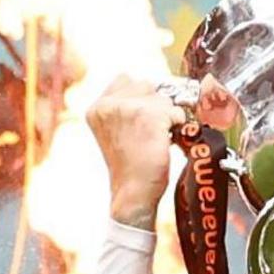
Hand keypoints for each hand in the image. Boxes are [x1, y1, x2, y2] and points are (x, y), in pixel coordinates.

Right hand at [87, 75, 191, 227]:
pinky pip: (175, 111)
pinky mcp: (149, 117)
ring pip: (162, 97)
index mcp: (97, 108)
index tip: (145, 116)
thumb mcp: (115, 132)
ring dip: (167, 115)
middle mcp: (109, 105)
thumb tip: (154, 91)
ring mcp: (129, 109)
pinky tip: (166, 141)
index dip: (141, 96)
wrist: (133, 194)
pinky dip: (177, 125)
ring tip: (157, 137)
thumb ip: (125, 108)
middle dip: (156, 104)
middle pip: (146, 85)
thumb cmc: (129, 167)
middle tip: (153, 129)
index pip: (126, 79)